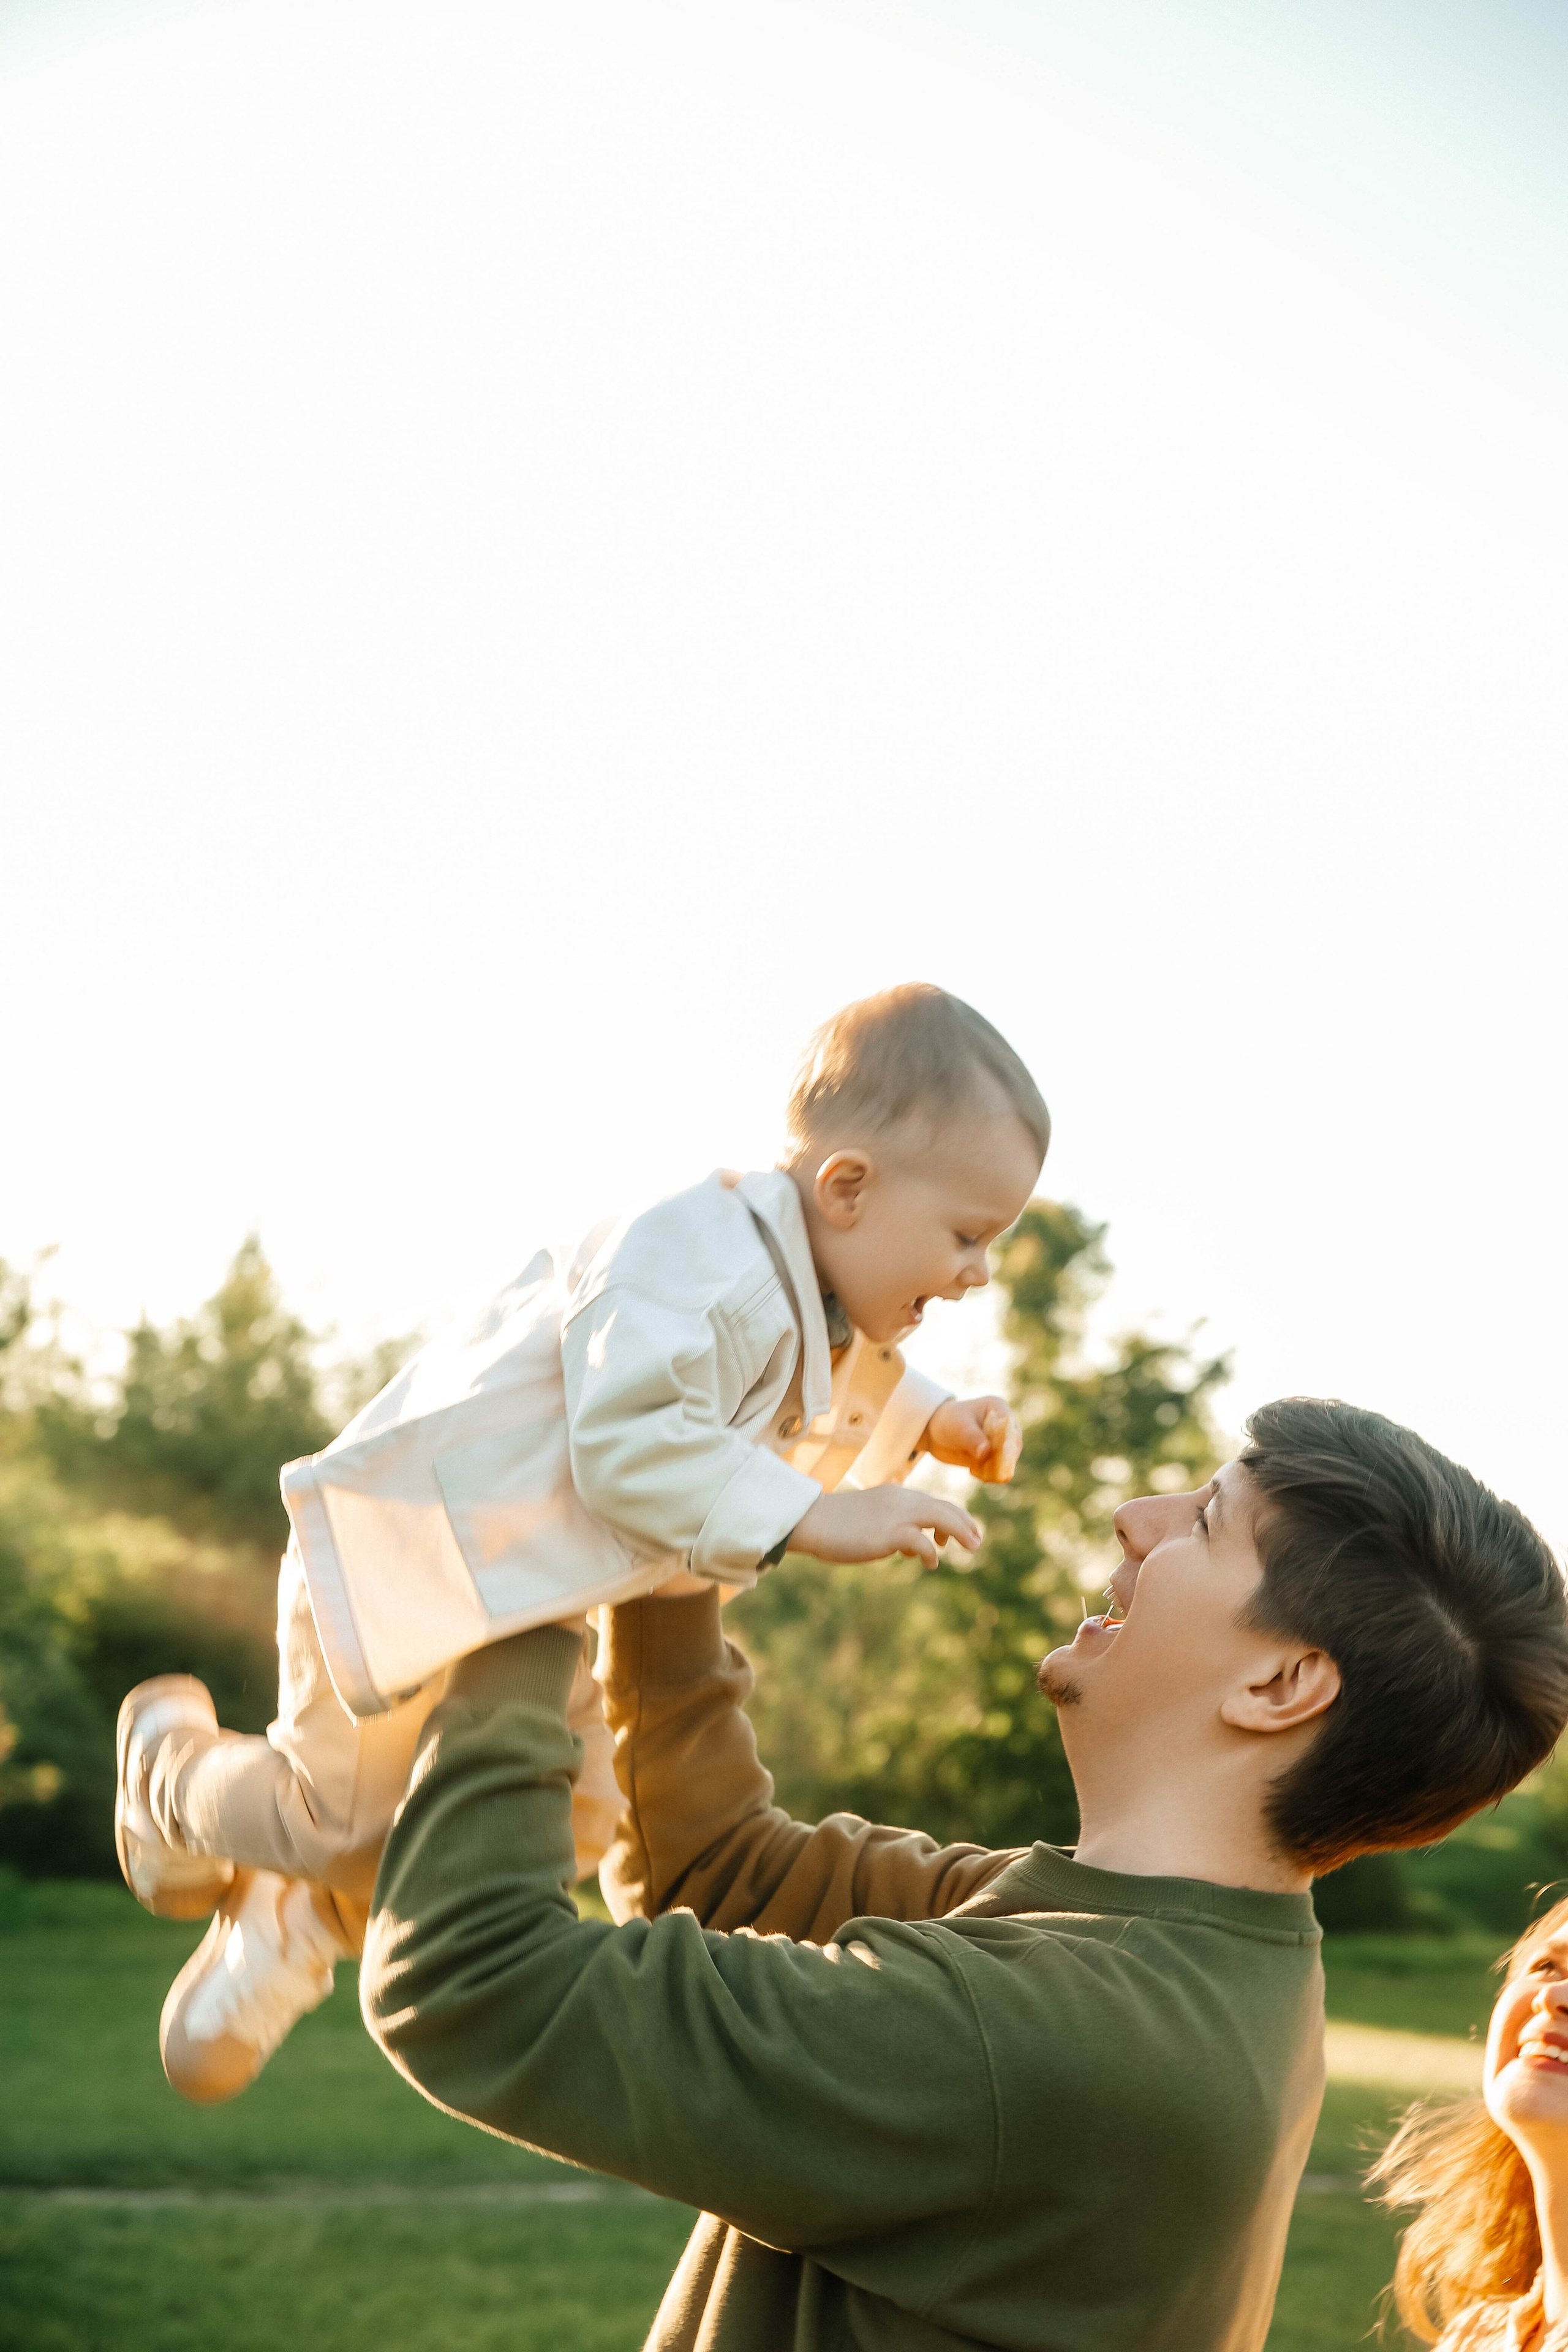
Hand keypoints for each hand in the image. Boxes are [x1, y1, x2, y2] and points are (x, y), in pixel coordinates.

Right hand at [788, 1484, 981, 1569]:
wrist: (813, 1520)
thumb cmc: (837, 1524)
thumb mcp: (872, 1519)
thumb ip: (894, 1527)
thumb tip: (913, 1547)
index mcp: (897, 1495)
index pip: (935, 1502)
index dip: (954, 1516)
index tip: (962, 1533)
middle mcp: (902, 1500)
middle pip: (945, 1507)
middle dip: (965, 1524)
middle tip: (977, 1541)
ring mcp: (897, 1515)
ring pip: (941, 1518)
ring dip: (960, 1532)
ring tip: (972, 1547)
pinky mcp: (890, 1533)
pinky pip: (922, 1541)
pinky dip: (931, 1552)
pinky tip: (931, 1562)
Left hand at [923, 1394, 1021, 1483]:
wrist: (935, 1432)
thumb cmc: (948, 1421)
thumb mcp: (958, 1426)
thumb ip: (972, 1438)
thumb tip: (985, 1453)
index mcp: (998, 1408)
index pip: (1010, 1426)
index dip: (1007, 1442)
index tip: (1000, 1455)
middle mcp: (1004, 1425)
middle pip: (1013, 1445)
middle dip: (1004, 1459)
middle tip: (993, 1471)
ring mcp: (1001, 1441)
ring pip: (1007, 1459)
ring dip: (996, 1469)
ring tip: (977, 1472)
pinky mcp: (994, 1456)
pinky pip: (998, 1468)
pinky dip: (989, 1473)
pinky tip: (973, 1472)